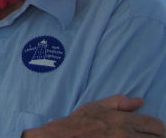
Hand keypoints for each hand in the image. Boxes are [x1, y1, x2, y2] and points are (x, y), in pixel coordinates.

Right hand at [22, 95, 164, 137]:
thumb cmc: (78, 124)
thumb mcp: (95, 107)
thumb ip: (119, 102)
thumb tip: (140, 101)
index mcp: (122, 121)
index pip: (156, 125)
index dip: (158, 128)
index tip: (153, 130)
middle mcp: (125, 137)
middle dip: (154, 137)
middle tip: (144, 136)